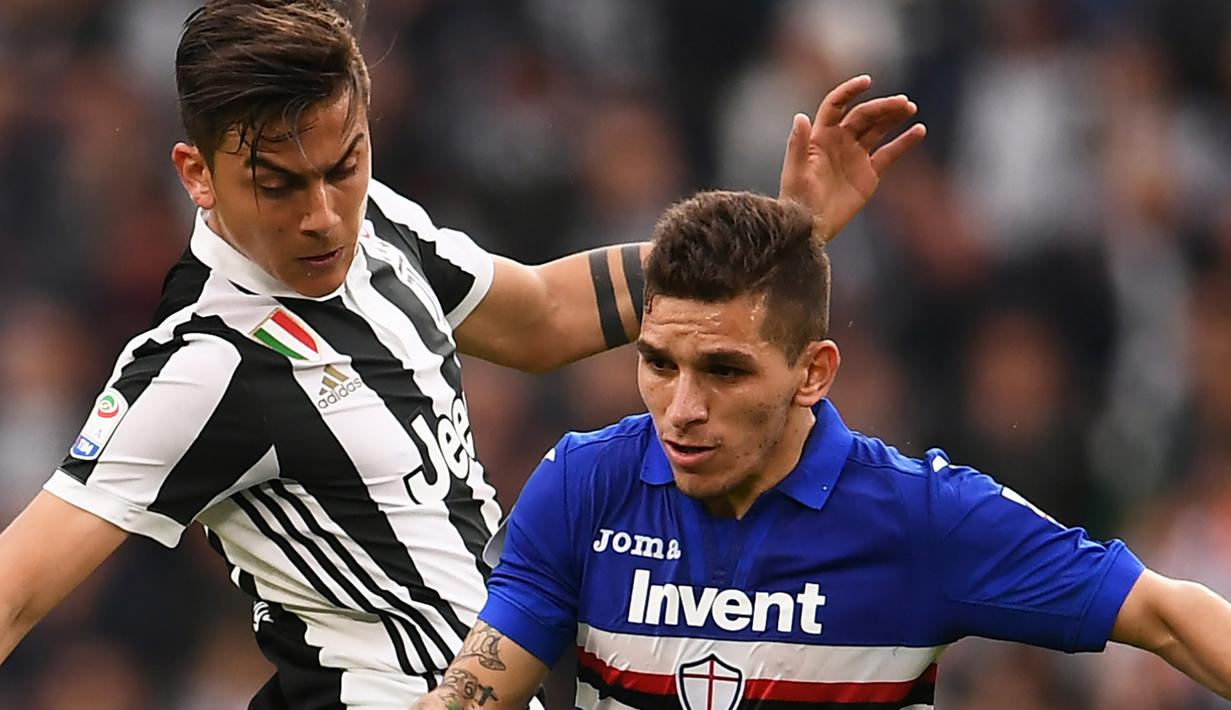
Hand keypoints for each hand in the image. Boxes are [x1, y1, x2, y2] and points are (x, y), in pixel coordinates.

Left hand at [779, 75, 925, 240]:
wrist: (810, 227)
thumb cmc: (797, 199)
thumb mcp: (795, 172)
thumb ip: (797, 144)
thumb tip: (801, 116)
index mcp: (821, 136)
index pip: (836, 105)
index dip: (850, 91)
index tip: (867, 81)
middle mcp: (840, 141)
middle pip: (863, 115)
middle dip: (882, 106)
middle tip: (903, 103)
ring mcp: (856, 156)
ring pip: (878, 129)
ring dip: (894, 117)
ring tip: (910, 108)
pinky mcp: (869, 173)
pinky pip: (890, 153)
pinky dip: (904, 142)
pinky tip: (919, 131)